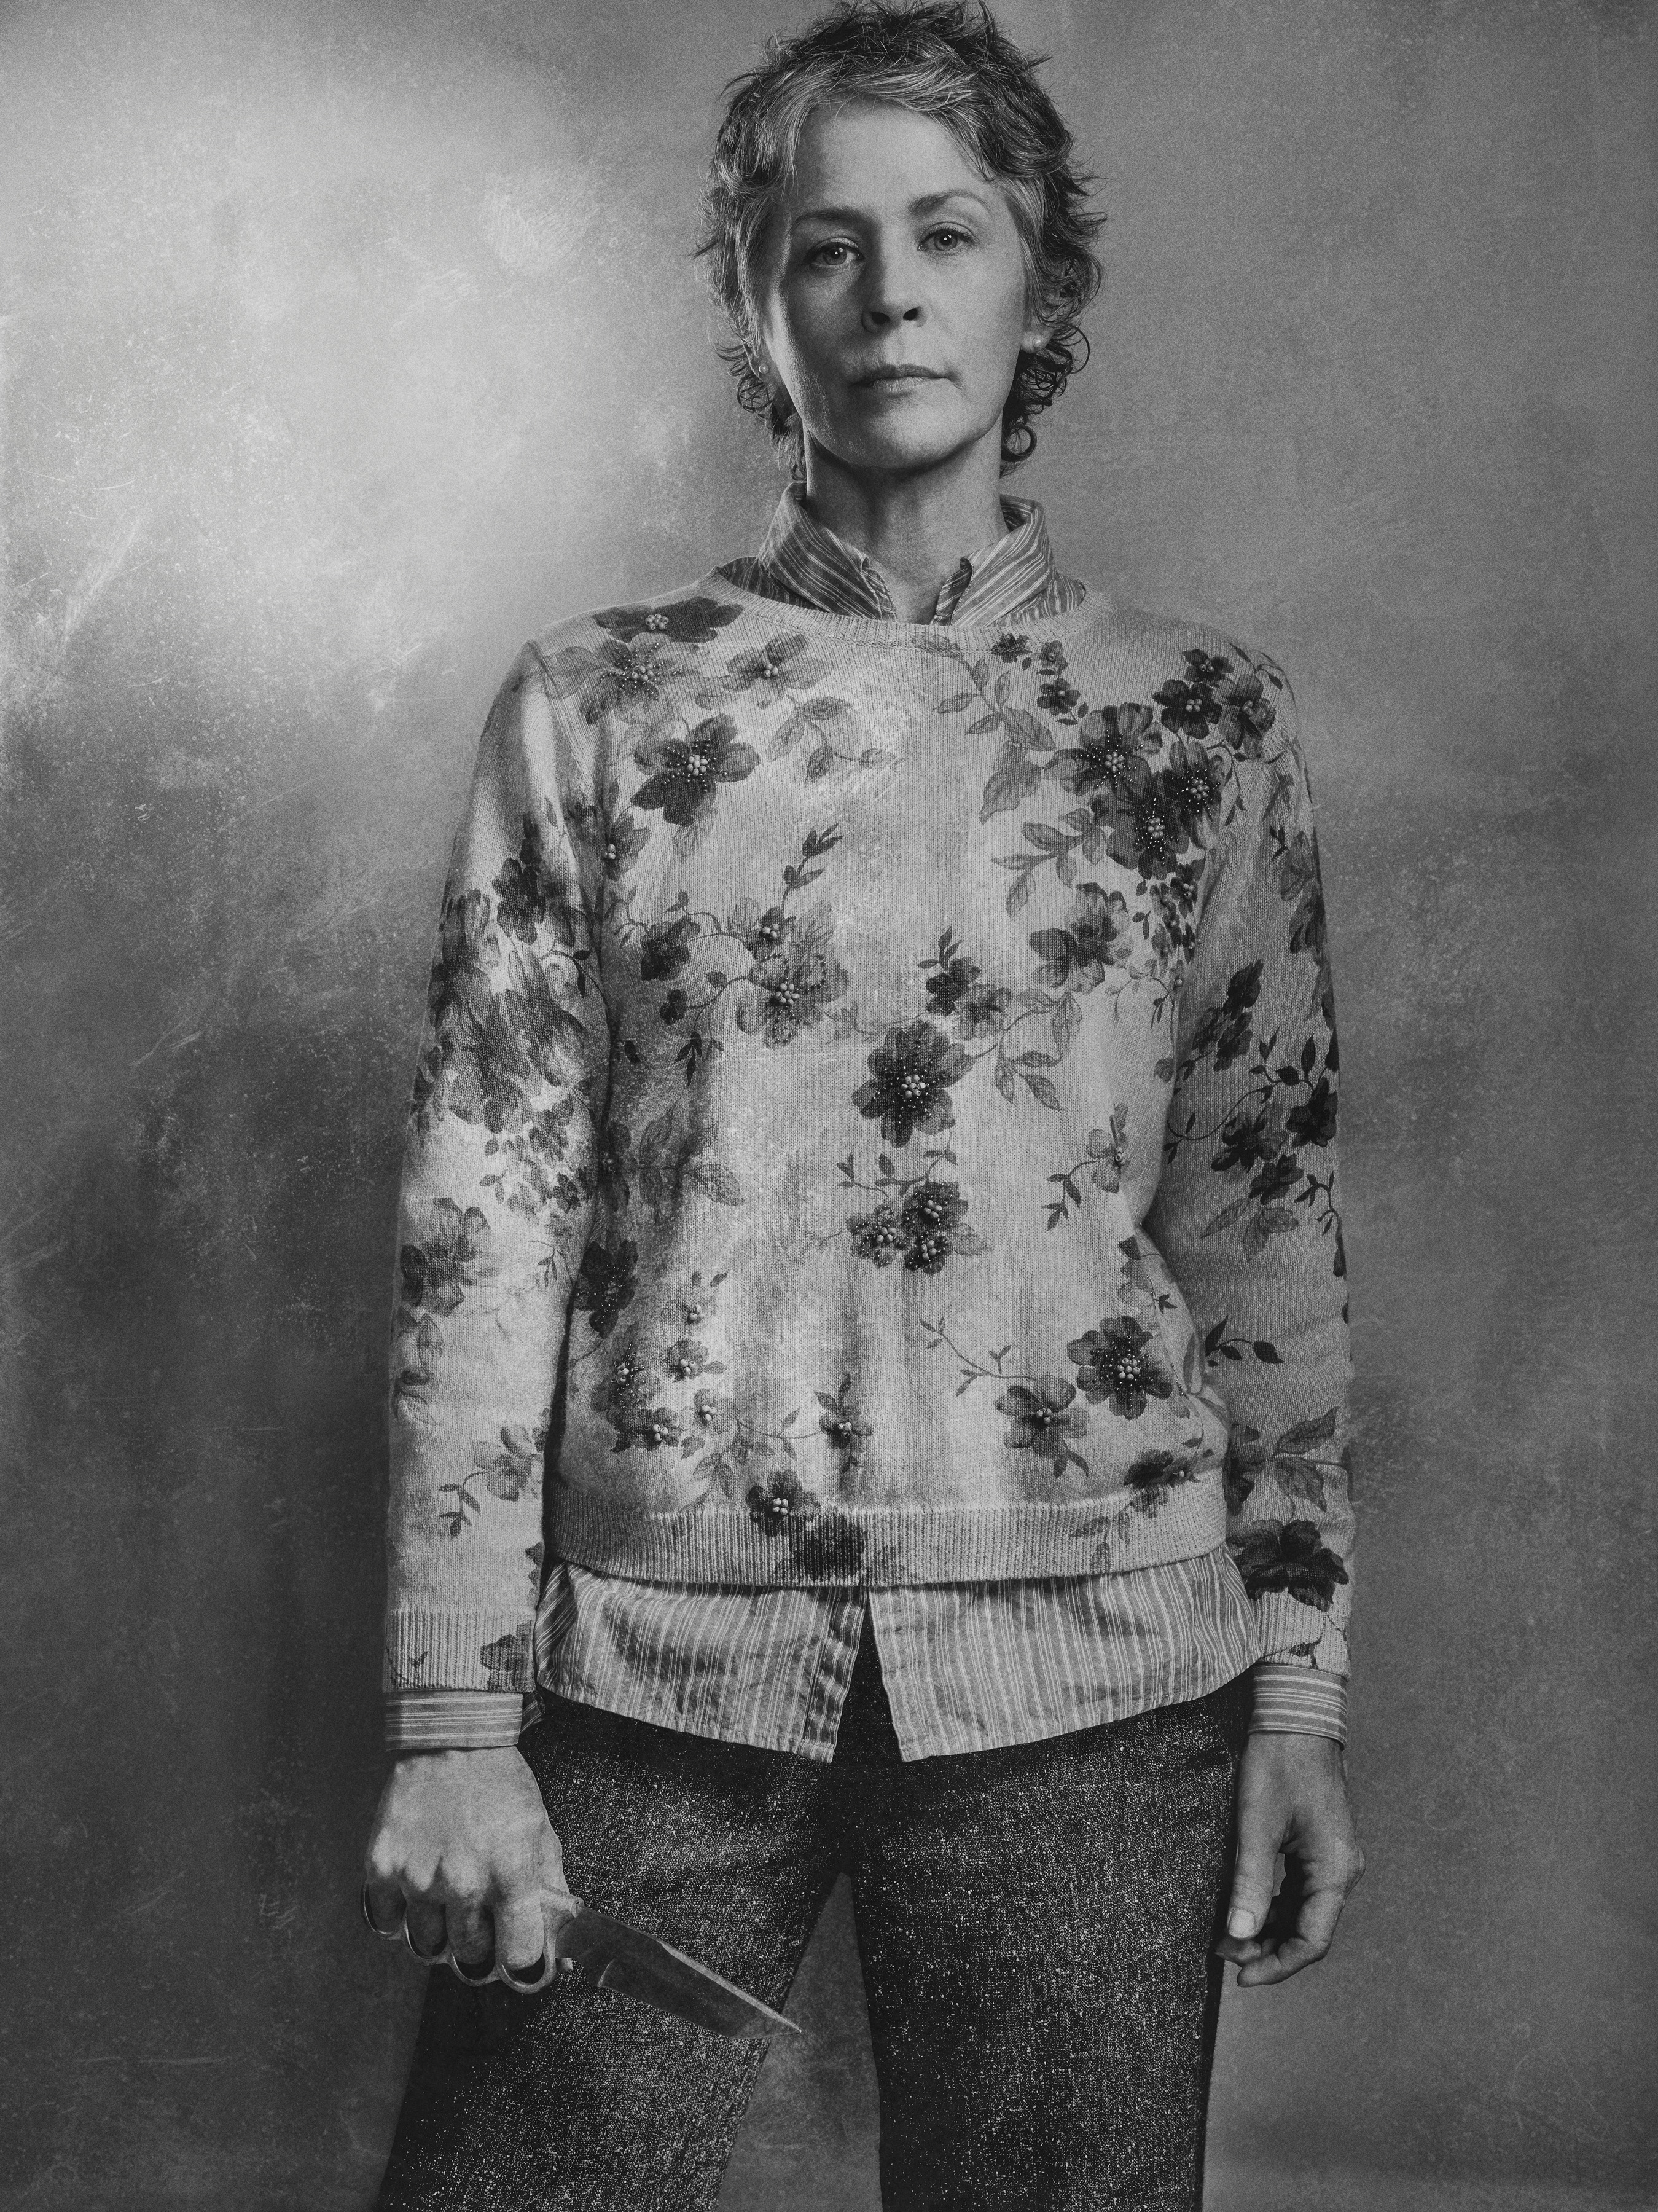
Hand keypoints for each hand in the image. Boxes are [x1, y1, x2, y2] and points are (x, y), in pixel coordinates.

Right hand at [361, 1746, 577, 1982]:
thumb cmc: (501, 1785)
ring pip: (427, 1947)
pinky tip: (416, 1891)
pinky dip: (400, 1916)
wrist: (451, 1738)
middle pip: (471, 1959)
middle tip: (480, 1919)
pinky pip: (387, 1923)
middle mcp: (463, 1883)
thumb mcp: (540, 1830)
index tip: (517, 1953)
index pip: (519, 1958)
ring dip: (440, 1933)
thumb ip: (550, 1889)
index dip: (521, 1961)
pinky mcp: (381, 1866)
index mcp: (511, 1875)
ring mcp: (417, 1877)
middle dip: (480, 1946)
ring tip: (448, 1902)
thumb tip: (561, 1944)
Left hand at [1213, 1731, 1364, 1987]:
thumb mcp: (1256, 1823)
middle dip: (1265, 1948)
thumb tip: (1238, 1937)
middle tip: (1220, 1952)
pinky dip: (1270, 1904)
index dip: (1277, 1966)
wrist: (1295, 1714)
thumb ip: (1249, 1882)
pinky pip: (1297, 1889)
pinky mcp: (1317, 1845)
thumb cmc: (1278, 1762)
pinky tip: (1240, 1907)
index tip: (1240, 1978)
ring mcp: (1331, 1858)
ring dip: (1266, 1928)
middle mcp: (1341, 1869)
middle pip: (1307, 1930)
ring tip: (1224, 1935)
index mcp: (1335, 1870)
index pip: (1311, 1940)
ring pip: (1301, 1912)